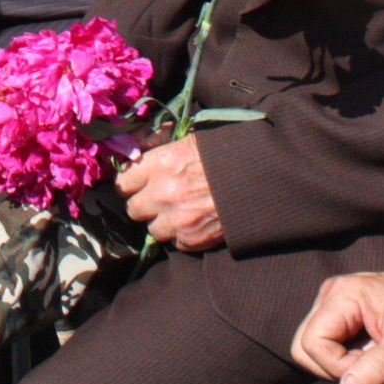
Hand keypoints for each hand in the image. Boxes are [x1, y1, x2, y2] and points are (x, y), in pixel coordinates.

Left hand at [116, 135, 224, 250]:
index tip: (137, 185)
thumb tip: (138, 146)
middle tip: (159, 200)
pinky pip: (176, 243)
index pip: (123, 182)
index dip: (130, 184)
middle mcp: (163, 193)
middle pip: (133, 209)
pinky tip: (196, 222)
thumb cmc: (226, 155)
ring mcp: (176, 219)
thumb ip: (159, 144)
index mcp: (161, 164)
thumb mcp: (190, 140)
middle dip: (145, 205)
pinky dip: (183, 236)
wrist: (260, 180)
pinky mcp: (192, 240)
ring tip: (180, 212)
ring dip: (163, 223)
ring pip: (153, 229)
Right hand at [290, 270, 383, 383]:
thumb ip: (378, 367)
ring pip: (313, 346)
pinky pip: (327, 342)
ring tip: (374, 356)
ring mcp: (334, 302)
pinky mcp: (342, 313)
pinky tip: (372, 350)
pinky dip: (346, 356)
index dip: (338, 366)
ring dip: (341, 362)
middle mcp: (331, 294)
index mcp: (342, 295)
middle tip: (371, 365)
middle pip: (304, 345)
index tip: (373, 365)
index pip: (311, 343)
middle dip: (334, 366)